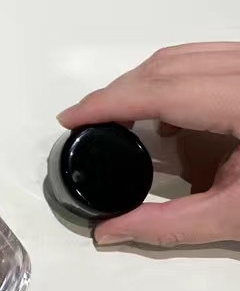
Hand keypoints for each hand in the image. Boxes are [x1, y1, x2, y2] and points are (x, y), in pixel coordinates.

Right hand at [58, 43, 239, 247]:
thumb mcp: (238, 218)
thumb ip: (168, 225)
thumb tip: (105, 233)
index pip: (161, 91)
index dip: (108, 103)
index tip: (68, 119)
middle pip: (164, 67)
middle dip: (118, 93)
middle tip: (85, 124)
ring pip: (179, 56)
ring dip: (140, 85)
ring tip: (118, 121)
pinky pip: (200, 60)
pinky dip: (169, 82)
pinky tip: (168, 119)